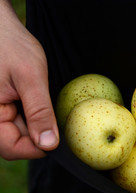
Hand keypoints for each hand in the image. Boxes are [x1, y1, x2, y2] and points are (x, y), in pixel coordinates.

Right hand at [0, 0, 58, 159]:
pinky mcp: (5, 107)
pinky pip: (20, 121)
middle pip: (15, 142)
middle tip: (56, 119)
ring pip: (20, 133)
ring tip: (43, 103)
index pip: (11, 148)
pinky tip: (39, 103)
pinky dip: (33, 117)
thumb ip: (39, 112)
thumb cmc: (9, 46)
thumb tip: (48, 144)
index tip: (57, 141)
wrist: (1, 29)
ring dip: (37, 125)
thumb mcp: (30, 78)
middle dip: (38, 135)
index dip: (36, 149)